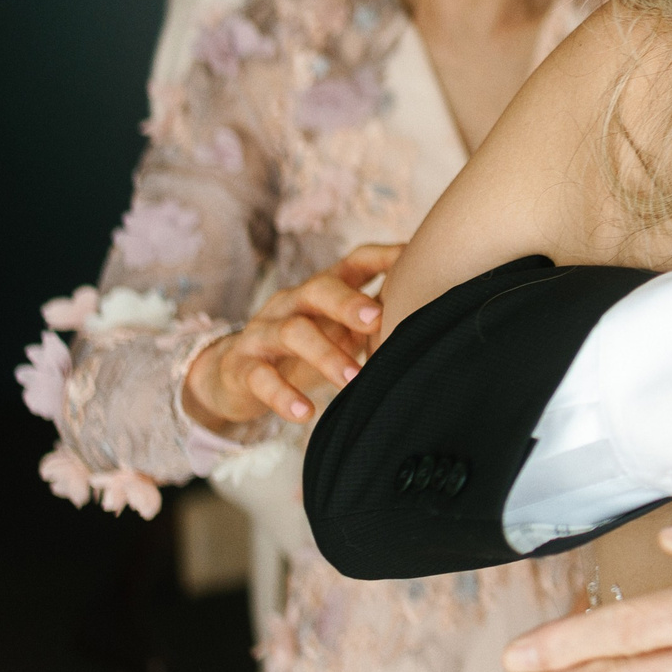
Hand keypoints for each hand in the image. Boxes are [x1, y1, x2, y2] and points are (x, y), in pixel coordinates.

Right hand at [182, 244, 401, 426]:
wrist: (234, 375)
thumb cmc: (305, 348)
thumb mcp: (340, 328)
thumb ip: (376, 319)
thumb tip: (437, 313)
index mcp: (322, 291)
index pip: (354, 262)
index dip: (383, 257)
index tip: (413, 258)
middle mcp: (292, 302)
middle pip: (318, 289)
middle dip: (348, 303)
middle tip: (377, 321)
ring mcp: (264, 331)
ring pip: (293, 332)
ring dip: (325, 355)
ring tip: (352, 380)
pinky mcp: (242, 365)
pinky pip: (260, 377)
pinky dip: (283, 396)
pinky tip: (305, 413)